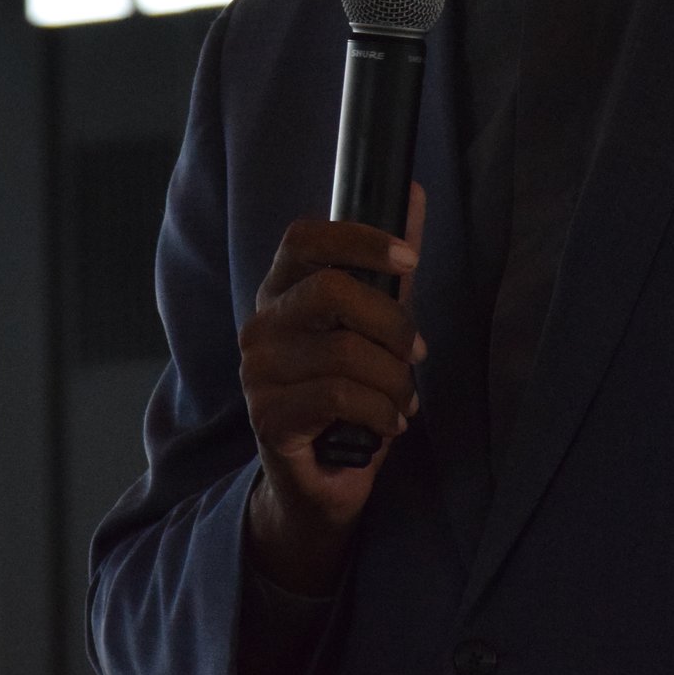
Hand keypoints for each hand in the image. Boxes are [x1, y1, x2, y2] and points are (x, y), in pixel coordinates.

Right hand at [239, 184, 426, 594]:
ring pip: (345, 352)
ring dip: (395, 380)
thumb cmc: (348, 395)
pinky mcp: (267, 416)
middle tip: (416, 354)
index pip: (304, 237)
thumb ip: (389, 268)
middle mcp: (260, 324)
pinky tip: (390, 423)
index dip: (358, 238)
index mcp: (282, 291)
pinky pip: (338, 397)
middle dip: (393, 323)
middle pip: (332, 291)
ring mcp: (257, 371)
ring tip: (404, 399)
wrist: (320, 482)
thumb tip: (413, 192)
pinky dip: (381, 410)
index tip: (409, 259)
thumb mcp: (374, 326)